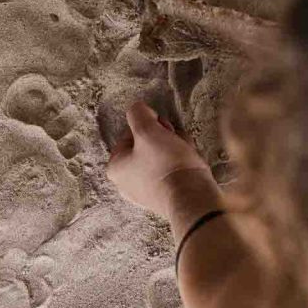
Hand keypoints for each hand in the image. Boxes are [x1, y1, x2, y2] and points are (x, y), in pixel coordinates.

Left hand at [106, 102, 219, 226]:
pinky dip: (181, 164)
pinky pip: (171, 172)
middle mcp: (126, 184)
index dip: (149, 126)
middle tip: (175, 140)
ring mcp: (146, 193)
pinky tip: (190, 164)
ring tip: (186, 152)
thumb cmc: (166, 163)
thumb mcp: (147, 129)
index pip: (130, 134)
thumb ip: (138, 113)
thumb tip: (139, 110)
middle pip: (146, 146)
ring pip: (161, 157)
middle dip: (164, 138)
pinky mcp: (165, 198)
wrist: (192, 197)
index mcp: (115, 168)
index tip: (162, 129)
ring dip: (176, 148)